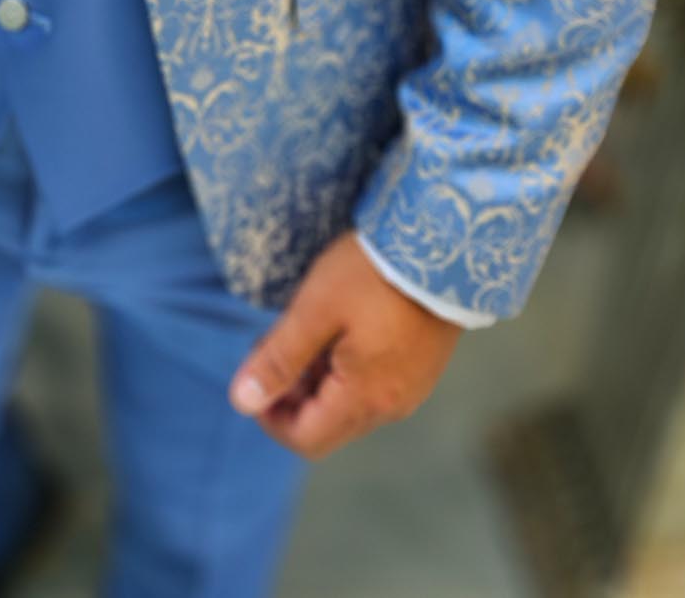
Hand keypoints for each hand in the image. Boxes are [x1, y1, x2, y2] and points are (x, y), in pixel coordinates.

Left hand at [228, 230, 461, 459]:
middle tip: (272, 347)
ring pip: (349, 405)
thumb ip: (279, 359)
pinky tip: (336, 330)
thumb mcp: (315, 310)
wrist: (443, 245)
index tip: (252, 379)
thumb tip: (241, 402)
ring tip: (301, 331)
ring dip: (316, 381)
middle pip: (328, 426)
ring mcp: (412, 387)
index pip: (306, 439)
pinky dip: (344, 371)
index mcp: (364, 398)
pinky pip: (373, 386)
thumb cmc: (372, 273)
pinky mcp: (421, 367)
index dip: (270, 418)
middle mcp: (392, 405)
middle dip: (291, 397)